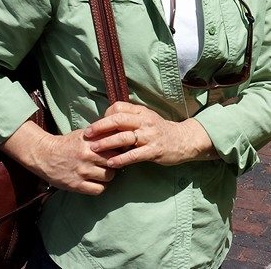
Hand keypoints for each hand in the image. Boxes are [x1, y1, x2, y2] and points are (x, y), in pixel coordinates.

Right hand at [3, 122, 118, 194]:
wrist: (44, 155)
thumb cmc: (67, 144)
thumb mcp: (84, 135)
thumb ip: (101, 136)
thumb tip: (121, 135)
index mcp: (90, 141)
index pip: (115, 146)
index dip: (120, 150)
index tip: (120, 151)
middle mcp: (87, 156)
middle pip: (114, 162)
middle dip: (116, 163)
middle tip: (113, 163)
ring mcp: (81, 171)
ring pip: (108, 176)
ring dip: (108, 175)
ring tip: (104, 172)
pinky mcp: (76, 185)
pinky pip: (98, 189)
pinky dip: (100, 186)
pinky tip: (97, 182)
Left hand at [85, 102, 216, 168]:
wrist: (183, 140)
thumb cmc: (160, 130)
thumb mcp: (146, 119)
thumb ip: (130, 119)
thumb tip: (107, 122)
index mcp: (141, 112)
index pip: (119, 108)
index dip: (105, 116)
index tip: (96, 126)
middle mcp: (145, 121)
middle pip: (118, 120)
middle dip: (100, 127)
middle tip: (87, 134)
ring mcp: (150, 136)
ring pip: (124, 137)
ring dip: (107, 143)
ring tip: (94, 149)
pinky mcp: (154, 150)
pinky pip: (134, 155)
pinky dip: (121, 159)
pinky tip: (111, 163)